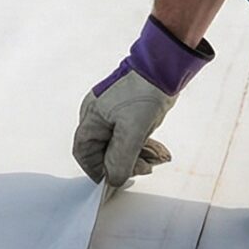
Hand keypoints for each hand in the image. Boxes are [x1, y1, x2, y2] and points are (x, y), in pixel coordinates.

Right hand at [73, 18, 213, 186]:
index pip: (84, 152)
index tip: (113, 179)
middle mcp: (99, 116)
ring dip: (136, 156)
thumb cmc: (144, 91)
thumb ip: (120, 159)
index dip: (96, 169)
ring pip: (119, 145)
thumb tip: (112, 179)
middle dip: (123, 163)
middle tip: (143, 167)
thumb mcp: (132, 131)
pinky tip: (156, 150)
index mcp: (91, 117)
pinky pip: (130, 137)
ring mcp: (114, 114)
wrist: (165, 68)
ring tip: (154, 158)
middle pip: (103, 151)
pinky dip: (141, 146)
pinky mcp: (129, 113)